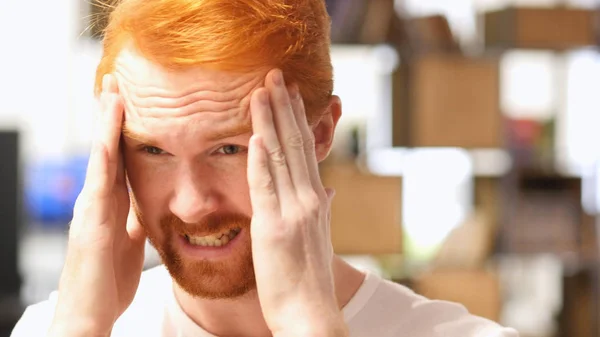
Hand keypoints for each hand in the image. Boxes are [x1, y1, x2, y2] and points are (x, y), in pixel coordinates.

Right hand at [48, 75, 145, 336]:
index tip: (127, 100)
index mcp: (110, 205)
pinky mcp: (93, 224)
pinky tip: (108, 136)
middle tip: (114, 80)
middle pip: (106, 149)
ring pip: (100, 158)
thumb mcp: (129, 242)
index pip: (117, 158)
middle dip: (109, 115)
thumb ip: (134, 221)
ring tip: (110, 91)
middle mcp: (98, 201)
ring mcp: (91, 210)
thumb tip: (145, 206)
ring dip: (105, 124)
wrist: (91, 314)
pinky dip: (104, 157)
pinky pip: (100, 183)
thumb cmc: (109, 281)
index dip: (121, 129)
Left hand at [247, 69, 346, 336]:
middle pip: (295, 144)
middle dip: (284, 108)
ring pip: (281, 157)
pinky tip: (256, 135)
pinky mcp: (275, 228)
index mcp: (314, 201)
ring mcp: (293, 212)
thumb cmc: (309, 281)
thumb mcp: (318, 239)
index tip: (289, 94)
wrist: (311, 315)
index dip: (296, 120)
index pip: (305, 151)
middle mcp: (308, 200)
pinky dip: (262, 160)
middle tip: (276, 75)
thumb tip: (327, 190)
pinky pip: (266, 187)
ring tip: (262, 90)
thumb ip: (322, 210)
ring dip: (271, 121)